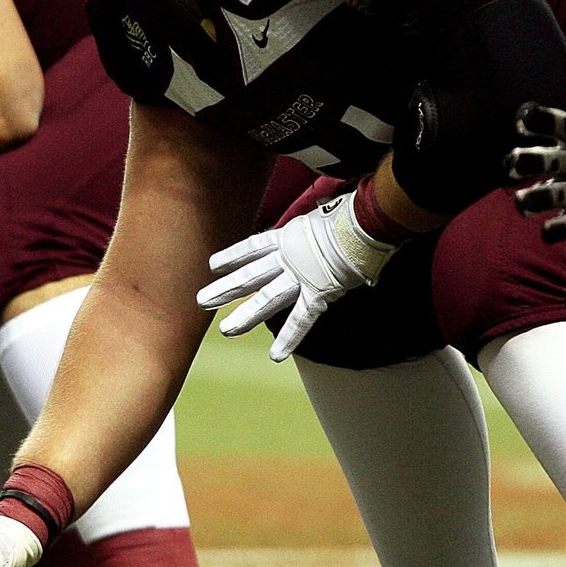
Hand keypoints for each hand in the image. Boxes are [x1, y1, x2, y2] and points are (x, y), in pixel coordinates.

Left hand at [197, 192, 395, 361]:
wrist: (363, 221)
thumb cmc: (351, 213)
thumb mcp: (325, 210)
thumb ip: (320, 218)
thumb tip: (328, 213)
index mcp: (289, 237)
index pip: (254, 247)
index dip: (233, 256)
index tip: (213, 264)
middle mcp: (289, 257)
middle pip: (251, 275)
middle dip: (225, 288)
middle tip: (201, 301)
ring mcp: (301, 276)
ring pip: (267, 299)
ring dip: (246, 315)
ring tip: (225, 330)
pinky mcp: (319, 291)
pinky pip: (302, 319)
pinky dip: (290, 338)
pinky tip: (276, 356)